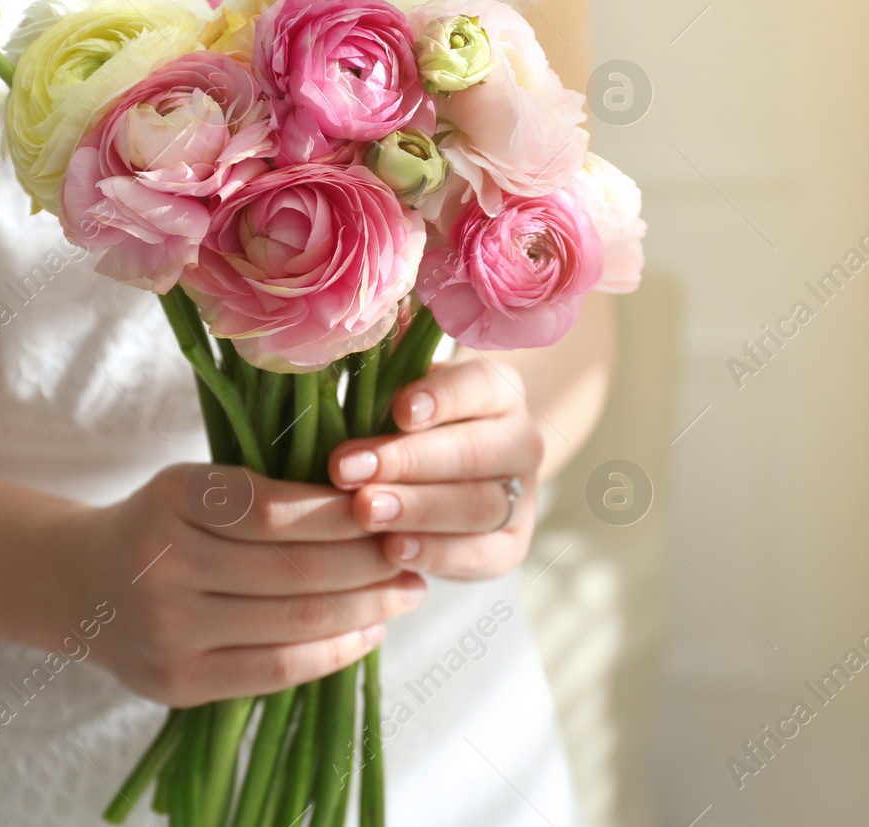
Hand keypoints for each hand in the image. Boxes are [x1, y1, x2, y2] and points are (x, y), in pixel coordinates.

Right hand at [80, 464, 425, 706]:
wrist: (81, 587)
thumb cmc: (163, 525)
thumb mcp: (196, 484)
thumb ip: (264, 490)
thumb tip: (372, 499)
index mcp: (172, 498)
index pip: (277, 508)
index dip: (343, 513)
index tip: (390, 506)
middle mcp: (164, 565)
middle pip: (295, 568)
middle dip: (370, 561)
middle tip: (412, 552)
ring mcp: (168, 630)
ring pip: (293, 621)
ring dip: (366, 607)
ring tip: (405, 591)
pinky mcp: (178, 682)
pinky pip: (275, 669)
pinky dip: (334, 652)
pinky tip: (368, 631)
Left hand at [329, 358, 544, 579]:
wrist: (449, 481)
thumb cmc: (408, 424)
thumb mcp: (399, 384)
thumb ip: (390, 356)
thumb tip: (378, 312)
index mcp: (498, 390)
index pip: (477, 386)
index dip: (439, 398)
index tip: (397, 410)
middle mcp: (521, 440)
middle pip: (474, 451)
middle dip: (407, 461)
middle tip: (347, 469)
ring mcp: (522, 496)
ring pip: (478, 505)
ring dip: (418, 509)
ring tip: (364, 511)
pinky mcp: (510, 546)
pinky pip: (480, 555)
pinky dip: (437, 555)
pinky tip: (394, 551)